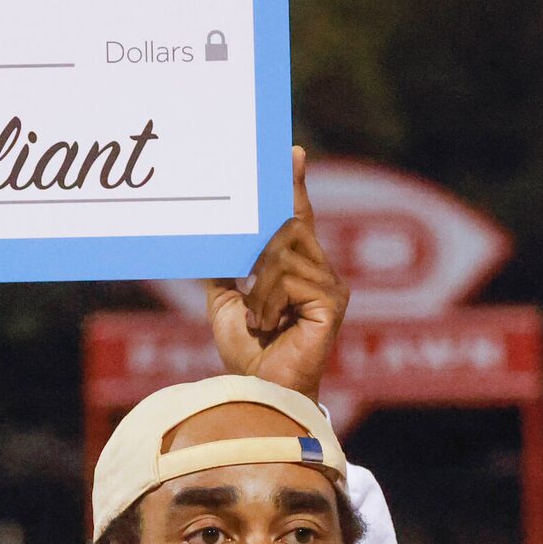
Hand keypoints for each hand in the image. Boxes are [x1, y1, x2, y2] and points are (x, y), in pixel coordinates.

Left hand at [209, 146, 343, 399]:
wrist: (260, 389)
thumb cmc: (248, 352)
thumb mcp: (226, 301)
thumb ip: (226, 269)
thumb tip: (211, 238)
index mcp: (301, 270)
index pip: (299, 217)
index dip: (295, 186)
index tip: (291, 153)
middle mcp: (322, 273)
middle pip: (290, 228)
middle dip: (262, 246)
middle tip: (249, 275)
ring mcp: (331, 286)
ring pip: (283, 253)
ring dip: (259, 288)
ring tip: (259, 321)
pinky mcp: (331, 302)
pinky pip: (289, 277)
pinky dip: (268, 302)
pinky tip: (269, 326)